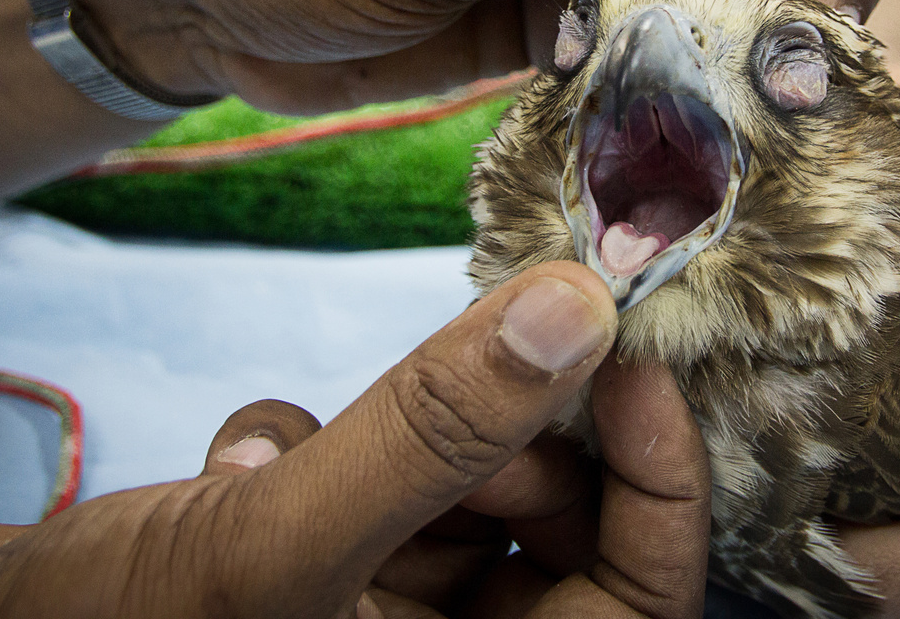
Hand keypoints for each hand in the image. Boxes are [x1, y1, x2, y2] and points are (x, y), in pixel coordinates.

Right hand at [0, 261, 711, 618]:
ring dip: (403, 439)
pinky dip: (310, 451)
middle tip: (474, 386)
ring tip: (321, 439)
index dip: (660, 483)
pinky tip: (239, 465)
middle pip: (549, 537)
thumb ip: (432, 429)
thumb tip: (577, 310)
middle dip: (516, 447)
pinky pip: (357, 490)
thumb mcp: (276, 539)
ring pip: (452, 495)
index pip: (637, 601)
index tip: (632, 360)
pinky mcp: (297, 571)